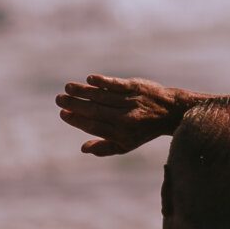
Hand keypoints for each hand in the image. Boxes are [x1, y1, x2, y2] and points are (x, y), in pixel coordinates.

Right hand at [57, 74, 190, 156]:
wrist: (170, 112)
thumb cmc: (142, 130)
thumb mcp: (126, 145)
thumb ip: (104, 148)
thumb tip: (83, 149)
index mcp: (121, 133)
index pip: (94, 126)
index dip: (77, 120)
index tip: (63, 113)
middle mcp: (125, 117)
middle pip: (95, 110)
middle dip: (75, 104)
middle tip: (59, 99)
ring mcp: (131, 101)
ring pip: (103, 96)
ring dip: (83, 91)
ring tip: (68, 87)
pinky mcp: (136, 86)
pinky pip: (117, 84)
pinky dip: (103, 81)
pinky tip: (90, 79)